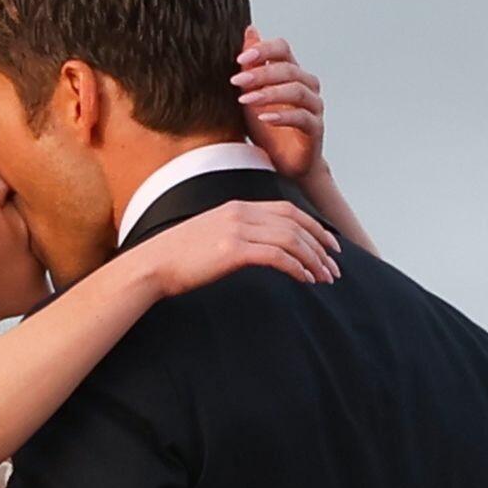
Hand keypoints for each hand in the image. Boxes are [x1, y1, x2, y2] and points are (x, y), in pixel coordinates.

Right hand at [149, 196, 340, 297]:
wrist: (152, 265)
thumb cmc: (177, 258)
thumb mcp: (210, 238)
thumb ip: (234, 236)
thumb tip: (253, 250)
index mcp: (237, 207)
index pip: (287, 210)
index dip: (313, 226)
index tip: (329, 244)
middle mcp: (241, 213)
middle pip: (295, 223)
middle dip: (320, 245)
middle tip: (335, 266)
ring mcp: (237, 230)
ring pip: (290, 239)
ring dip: (312, 260)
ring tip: (324, 278)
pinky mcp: (233, 250)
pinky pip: (276, 256)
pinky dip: (296, 268)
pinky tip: (305, 280)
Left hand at [231, 27, 325, 180]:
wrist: (282, 165)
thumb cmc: (267, 130)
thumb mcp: (252, 95)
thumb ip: (252, 66)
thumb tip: (250, 31)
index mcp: (291, 73)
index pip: (282, 49)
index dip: (263, 49)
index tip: (240, 59)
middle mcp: (306, 85)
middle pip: (288, 68)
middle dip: (261, 73)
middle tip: (237, 80)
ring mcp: (313, 107)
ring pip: (296, 91)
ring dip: (269, 93)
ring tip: (246, 100)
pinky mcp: (315, 129)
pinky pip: (301, 117)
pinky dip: (282, 116)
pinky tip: (264, 118)